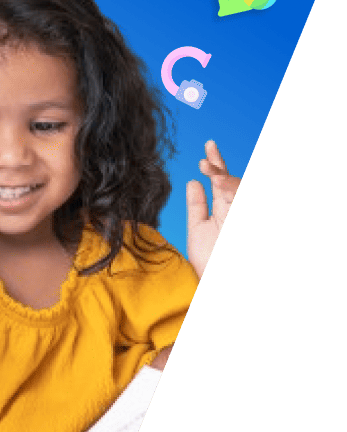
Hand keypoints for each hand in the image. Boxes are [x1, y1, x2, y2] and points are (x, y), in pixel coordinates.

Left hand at [186, 140, 240, 277]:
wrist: (211, 287)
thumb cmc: (207, 264)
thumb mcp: (199, 230)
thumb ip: (197, 206)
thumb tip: (193, 182)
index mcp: (224, 211)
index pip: (222, 181)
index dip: (216, 163)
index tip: (208, 145)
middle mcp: (233, 212)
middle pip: (233, 183)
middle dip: (221, 169)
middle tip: (205, 159)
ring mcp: (235, 216)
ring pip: (238, 191)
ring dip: (226, 182)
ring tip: (211, 174)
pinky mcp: (235, 218)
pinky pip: (237, 199)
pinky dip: (231, 191)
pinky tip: (219, 184)